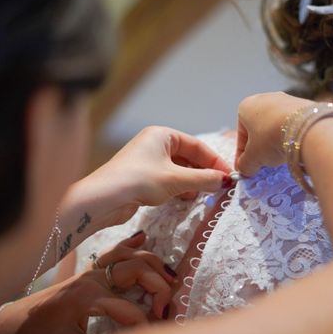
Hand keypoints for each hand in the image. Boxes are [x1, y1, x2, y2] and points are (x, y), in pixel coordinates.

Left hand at [0, 232, 174, 333]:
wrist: (11, 324)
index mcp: (88, 297)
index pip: (131, 309)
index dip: (145, 327)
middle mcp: (92, 278)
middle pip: (139, 270)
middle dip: (159, 287)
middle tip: (164, 309)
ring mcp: (91, 271)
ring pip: (131, 257)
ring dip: (154, 265)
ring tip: (170, 281)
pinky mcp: (89, 272)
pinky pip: (114, 252)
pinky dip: (131, 245)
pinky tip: (143, 238)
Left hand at [66, 126, 231, 233]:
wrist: (103, 198)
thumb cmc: (140, 180)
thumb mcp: (176, 179)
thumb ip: (203, 179)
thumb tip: (225, 181)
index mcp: (162, 134)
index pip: (197, 146)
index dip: (214, 161)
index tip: (228, 176)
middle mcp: (154, 144)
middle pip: (188, 157)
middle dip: (203, 172)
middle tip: (218, 187)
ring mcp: (147, 161)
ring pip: (179, 170)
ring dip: (192, 182)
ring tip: (202, 194)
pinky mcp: (142, 178)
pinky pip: (168, 180)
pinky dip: (179, 188)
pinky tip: (186, 198)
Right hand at [235, 92, 311, 175]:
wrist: (305, 127)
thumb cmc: (270, 138)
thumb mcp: (253, 158)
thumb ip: (245, 165)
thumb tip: (245, 169)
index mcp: (246, 107)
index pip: (241, 135)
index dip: (243, 155)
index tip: (247, 168)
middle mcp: (264, 98)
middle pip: (258, 129)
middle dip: (260, 147)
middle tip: (264, 164)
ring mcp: (285, 99)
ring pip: (275, 126)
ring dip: (275, 142)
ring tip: (281, 157)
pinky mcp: (303, 104)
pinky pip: (292, 123)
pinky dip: (290, 136)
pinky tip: (294, 147)